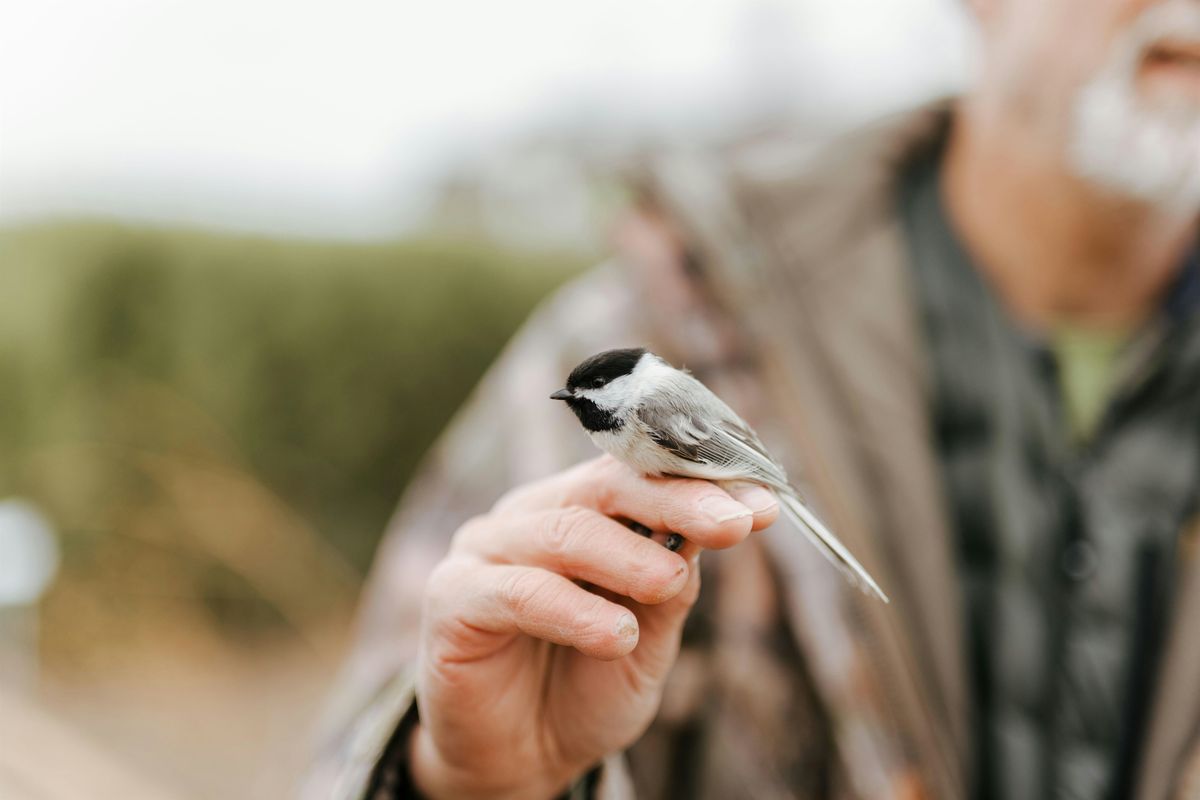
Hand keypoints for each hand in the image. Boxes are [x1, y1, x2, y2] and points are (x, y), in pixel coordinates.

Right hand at [410, 455, 778, 798]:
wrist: (521, 759)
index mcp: (578, 510)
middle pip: (605, 485)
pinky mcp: (453, 598)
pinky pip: (518, 591)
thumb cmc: (584, 686)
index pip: (641, 475)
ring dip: (628, 556)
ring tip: (671, 584)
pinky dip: (573, 611)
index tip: (762, 505)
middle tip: (732, 523)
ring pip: (564, 531)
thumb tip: (724, 521)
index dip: (701, 483)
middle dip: (675, 500)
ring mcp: (487, 550)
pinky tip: (616, 636)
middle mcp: (531, 516)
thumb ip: (671, 581)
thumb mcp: (647, 635)